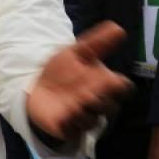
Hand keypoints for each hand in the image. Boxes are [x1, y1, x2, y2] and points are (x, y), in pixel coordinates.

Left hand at [27, 21, 132, 140]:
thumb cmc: (61, 72)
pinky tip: (64, 116)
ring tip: (76, 103)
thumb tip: (118, 27)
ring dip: (86, 111)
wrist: (36, 89)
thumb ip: (96, 43)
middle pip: (110, 106)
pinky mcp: (69, 128)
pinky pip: (74, 130)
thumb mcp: (75, 53)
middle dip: (102, 99)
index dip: (119, 85)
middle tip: (90, 92)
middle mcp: (98, 101)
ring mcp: (84, 116)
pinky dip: (70, 124)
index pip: (123, 88)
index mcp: (104, 83)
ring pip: (94, 119)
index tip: (111, 79)